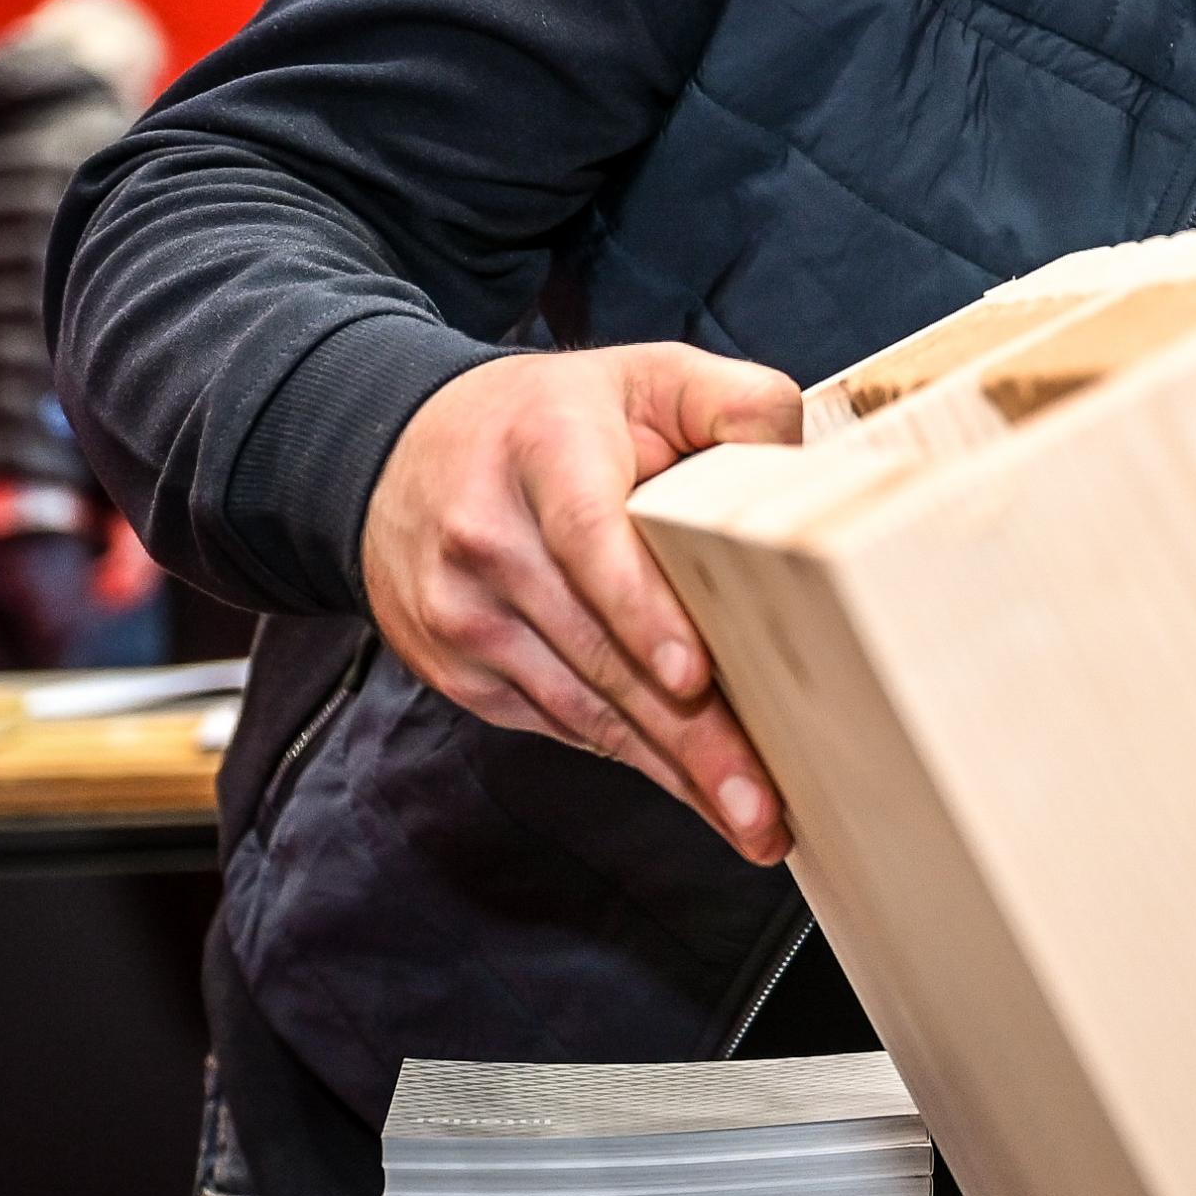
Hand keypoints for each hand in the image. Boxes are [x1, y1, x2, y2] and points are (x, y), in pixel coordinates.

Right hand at [362, 345, 804, 863]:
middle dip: (690, 735)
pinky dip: (631, 758)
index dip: (643, 613)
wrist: (400, 451)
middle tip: (764, 802)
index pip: (592, 541)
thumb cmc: (554, 419)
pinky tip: (694, 789)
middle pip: (600, 651)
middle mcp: (489, 540)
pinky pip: (559, 723)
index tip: (693, 679)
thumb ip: (732, 400)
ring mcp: (465, 615)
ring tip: (752, 820)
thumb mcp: (645, 375)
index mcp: (543, 456)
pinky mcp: (461, 670)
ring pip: (582, 705)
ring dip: (670, 770)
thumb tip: (795, 463)